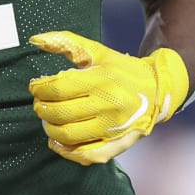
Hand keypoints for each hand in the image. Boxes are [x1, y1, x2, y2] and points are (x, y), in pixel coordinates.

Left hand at [28, 31, 189, 164]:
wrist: (158, 90)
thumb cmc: (123, 70)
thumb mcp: (97, 52)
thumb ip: (66, 42)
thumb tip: (35, 39)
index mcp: (101, 81)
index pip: (58, 89)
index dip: (39, 89)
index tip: (35, 87)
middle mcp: (108, 106)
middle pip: (59, 113)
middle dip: (41, 109)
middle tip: (39, 104)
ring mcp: (113, 128)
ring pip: (68, 135)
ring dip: (49, 129)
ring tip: (47, 120)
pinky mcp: (118, 144)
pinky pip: (87, 155)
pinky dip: (67, 151)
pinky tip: (58, 142)